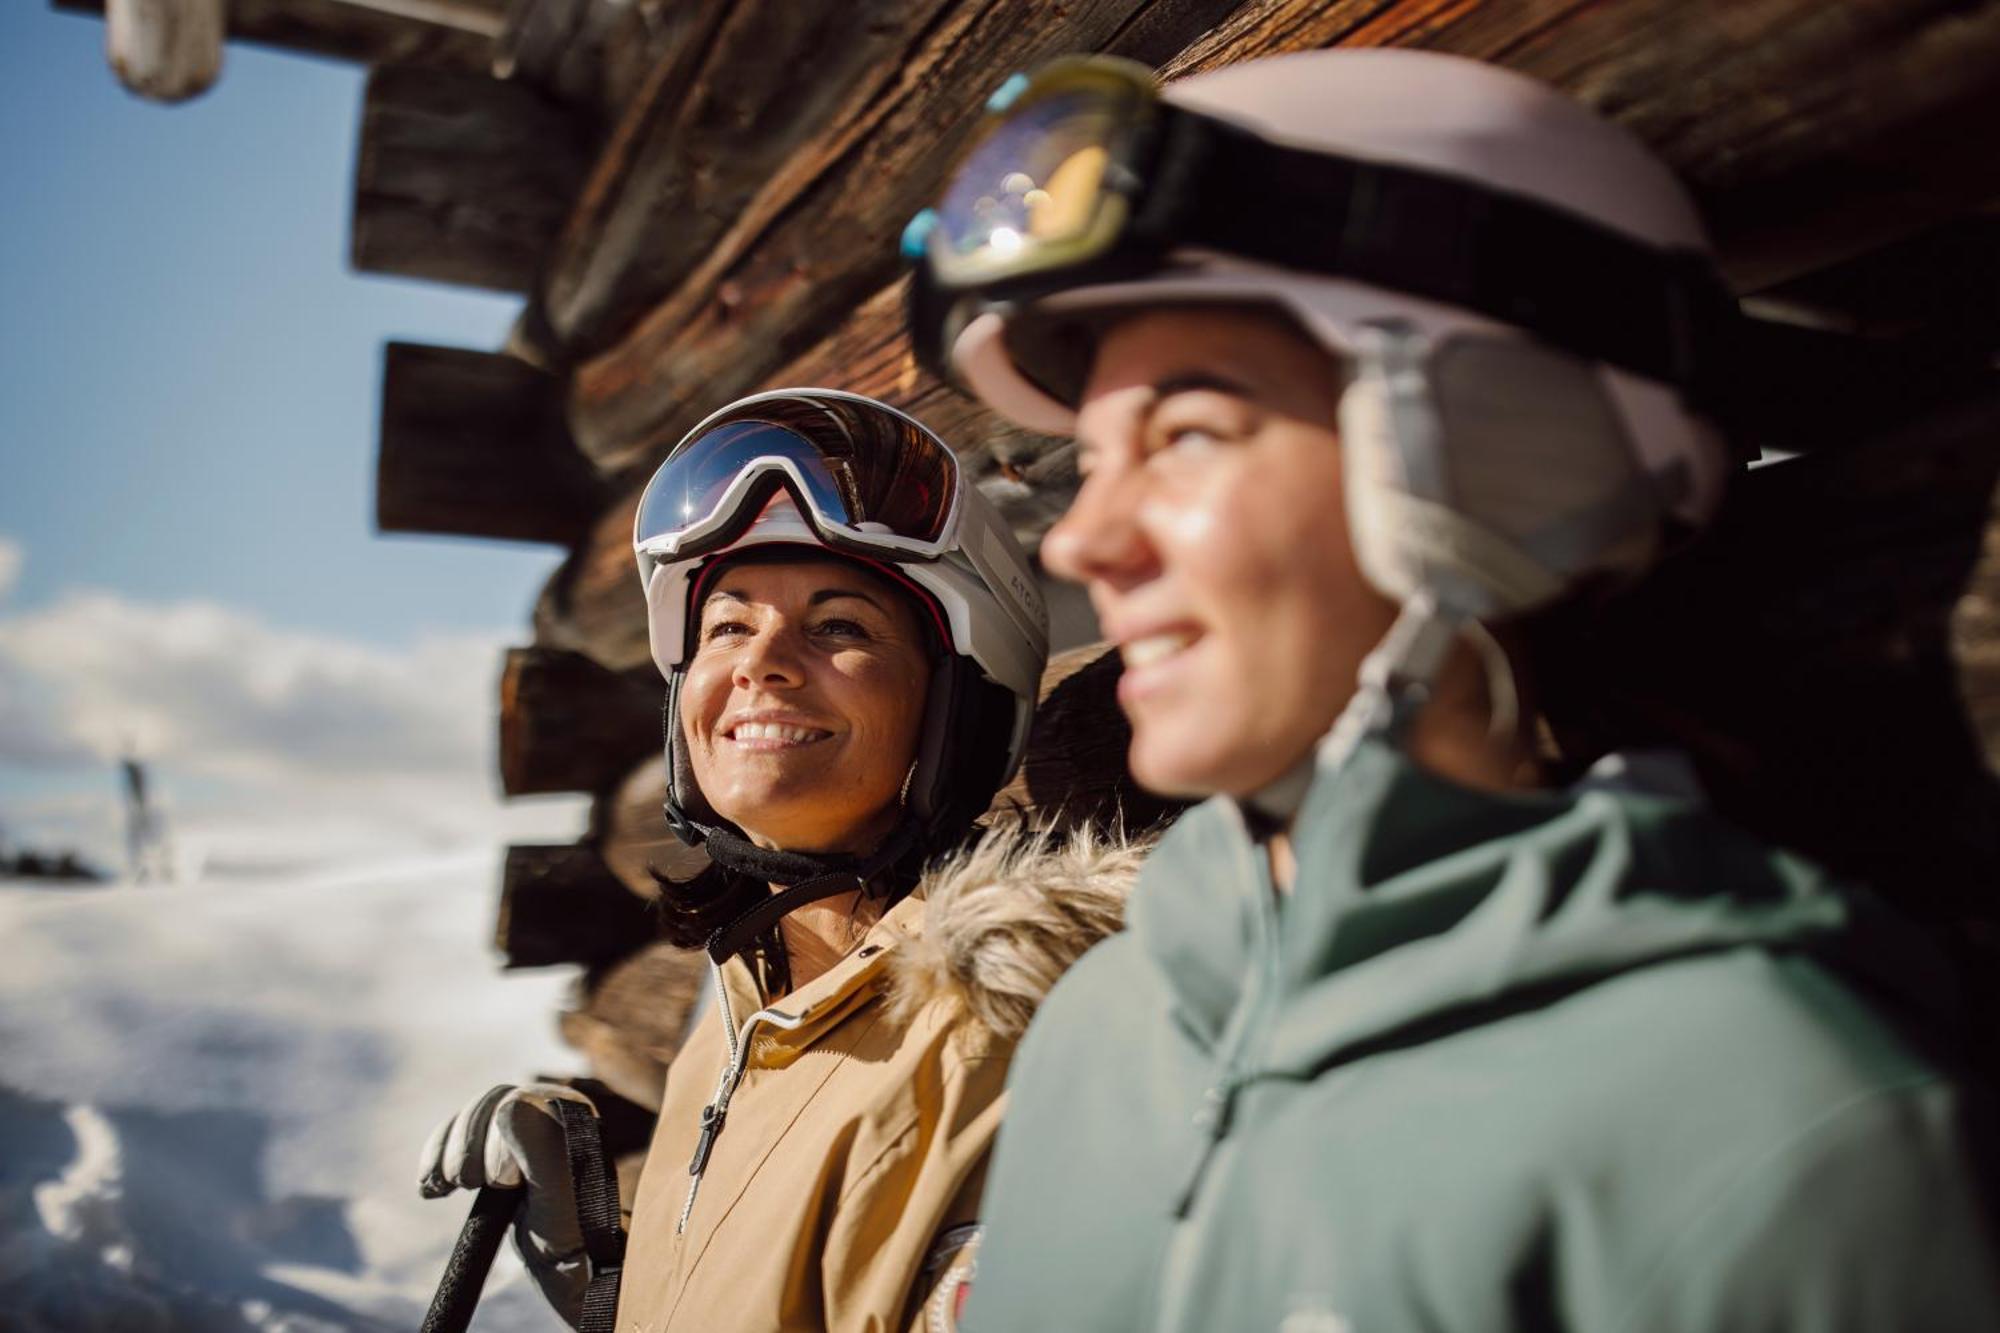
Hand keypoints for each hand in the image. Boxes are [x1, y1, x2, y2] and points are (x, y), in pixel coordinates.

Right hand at [418, 1083, 599, 1327]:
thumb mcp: (560, 1196)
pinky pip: (452, 1138)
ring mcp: (516, 1130)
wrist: (566, 1265)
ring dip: (448, 1154)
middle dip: (468, 1145)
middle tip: (469, 1185)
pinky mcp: (489, 1150)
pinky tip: (431, 1189)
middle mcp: (546, 1111)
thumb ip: (542, 1147)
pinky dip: (434, 1160)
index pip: (519, 1100)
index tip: (502, 1183)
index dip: (497, 1138)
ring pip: (469, 1117)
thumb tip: (511, 1103)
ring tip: (449, 1188)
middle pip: (490, 1103)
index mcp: (572, 1112)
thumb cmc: (572, 1234)